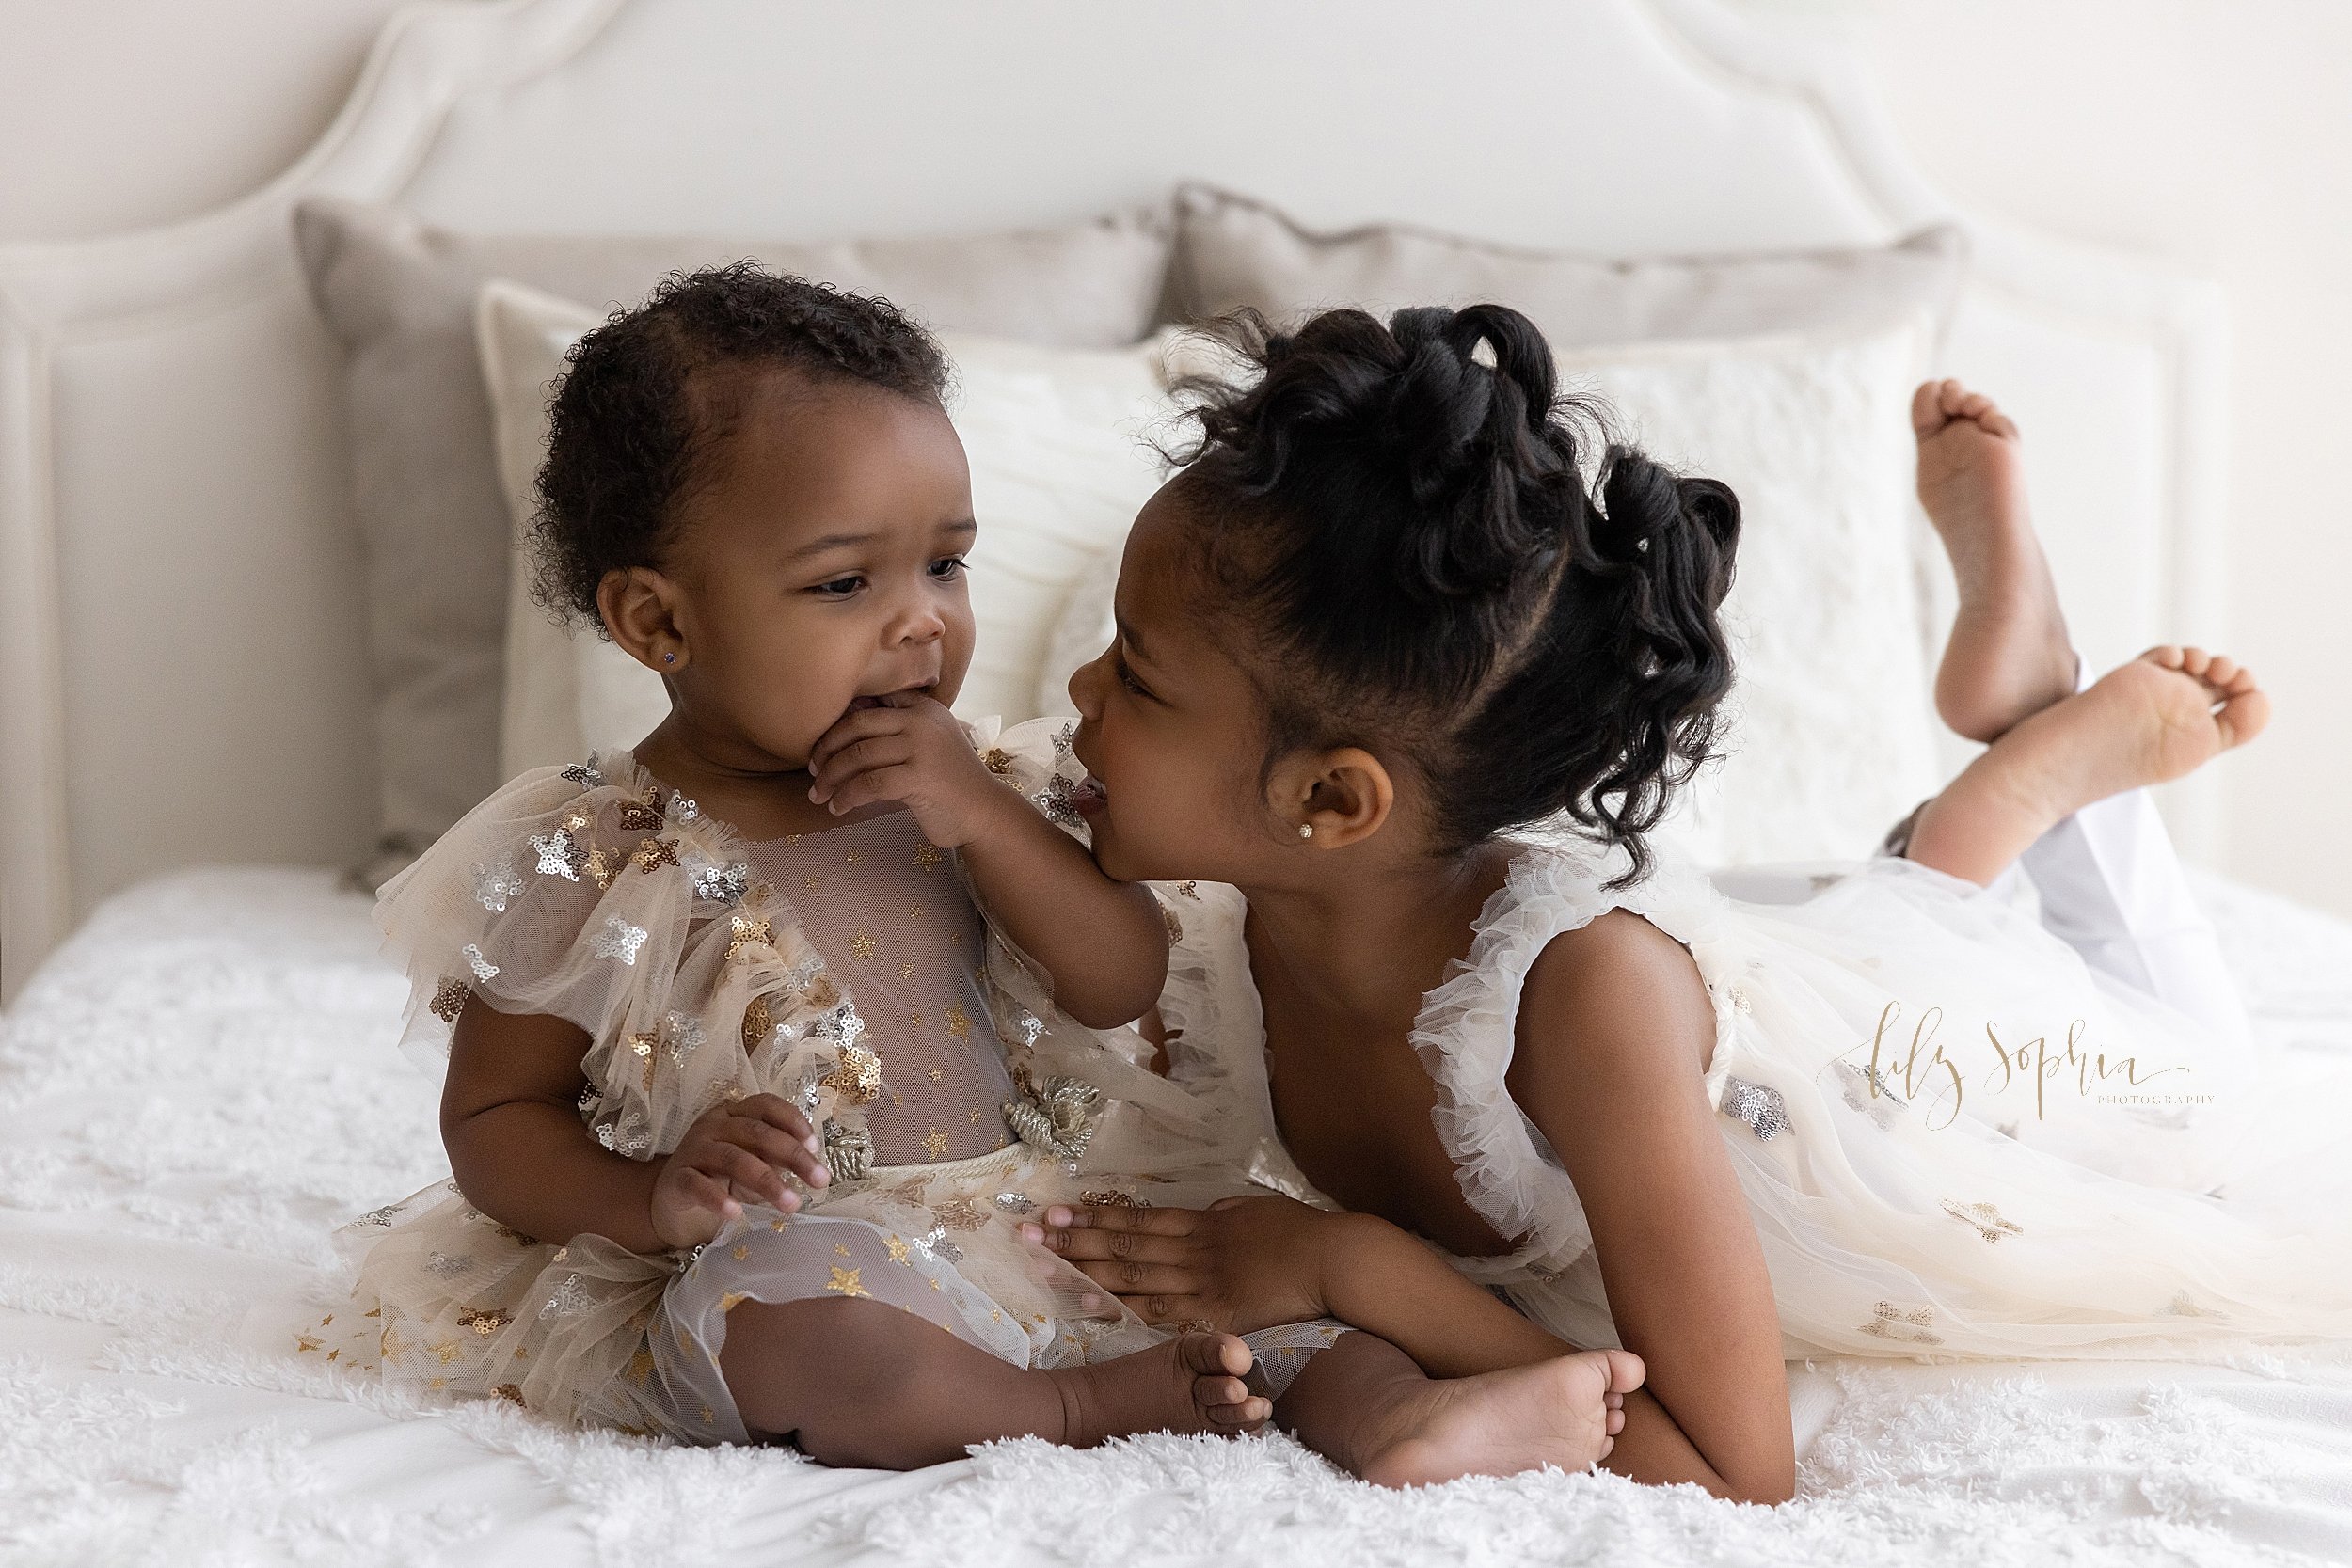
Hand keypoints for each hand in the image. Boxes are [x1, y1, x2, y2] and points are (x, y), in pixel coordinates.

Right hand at [649, 1093, 829, 1249]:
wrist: (673, 1197)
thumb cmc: (720, 1175)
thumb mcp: (752, 1162)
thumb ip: (776, 1159)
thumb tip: (813, 1168)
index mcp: (735, 1113)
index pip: (766, 1105)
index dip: (792, 1121)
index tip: (815, 1146)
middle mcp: (713, 1125)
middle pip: (756, 1133)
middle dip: (793, 1156)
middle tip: (820, 1181)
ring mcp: (694, 1149)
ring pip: (733, 1159)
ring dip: (767, 1181)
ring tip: (791, 1204)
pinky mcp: (677, 1179)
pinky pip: (698, 1186)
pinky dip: (717, 1199)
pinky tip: (736, 1214)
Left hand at [804, 694, 1010, 847]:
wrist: (985, 812)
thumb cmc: (949, 782)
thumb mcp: (927, 744)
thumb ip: (898, 731)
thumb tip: (843, 728)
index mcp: (922, 707)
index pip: (868, 704)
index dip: (837, 724)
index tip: (820, 747)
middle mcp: (922, 721)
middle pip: (856, 725)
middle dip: (826, 749)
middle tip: (812, 770)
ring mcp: (922, 748)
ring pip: (858, 755)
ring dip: (830, 777)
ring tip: (819, 794)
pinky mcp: (919, 778)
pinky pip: (869, 784)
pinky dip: (847, 796)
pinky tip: (838, 808)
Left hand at [1023, 1194, 1345, 1334]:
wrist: (1334, 1262)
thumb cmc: (1301, 1234)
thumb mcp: (1255, 1209)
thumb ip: (1221, 1214)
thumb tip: (1201, 1214)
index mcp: (1203, 1222)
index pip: (1136, 1217)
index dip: (1093, 1215)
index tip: (1057, 1210)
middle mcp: (1192, 1249)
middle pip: (1122, 1244)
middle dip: (1073, 1239)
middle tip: (1029, 1233)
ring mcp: (1200, 1282)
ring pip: (1132, 1276)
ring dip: (1084, 1270)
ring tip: (1044, 1264)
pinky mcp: (1212, 1314)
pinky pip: (1159, 1311)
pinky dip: (1121, 1307)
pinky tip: (1089, 1304)